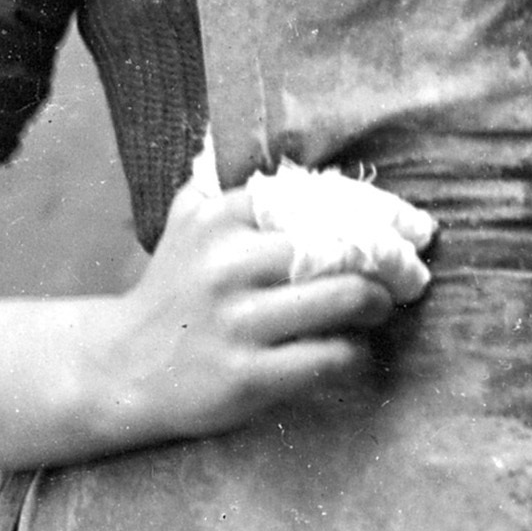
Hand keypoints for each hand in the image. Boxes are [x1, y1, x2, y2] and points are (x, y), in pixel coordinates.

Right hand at [86, 143, 420, 448]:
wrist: (119, 368)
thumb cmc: (171, 294)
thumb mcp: (185, 226)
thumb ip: (227, 189)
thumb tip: (272, 154)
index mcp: (220, 219)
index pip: (322, 202)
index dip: (379, 214)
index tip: (412, 228)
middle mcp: (228, 264)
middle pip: (342, 248)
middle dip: (391, 262)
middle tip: (411, 274)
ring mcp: (238, 322)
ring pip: (345, 299)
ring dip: (379, 304)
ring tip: (382, 308)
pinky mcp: (248, 376)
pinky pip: (331, 356)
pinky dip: (355, 352)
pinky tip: (352, 349)